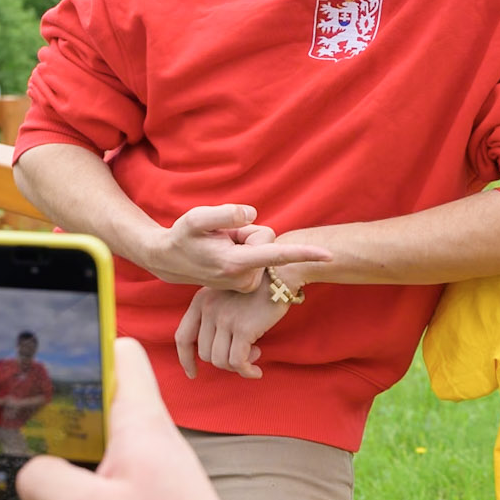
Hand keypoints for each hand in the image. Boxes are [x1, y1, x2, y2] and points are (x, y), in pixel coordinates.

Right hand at [13, 340, 291, 499]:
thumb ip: (42, 479)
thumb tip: (22, 474)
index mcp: (140, 423)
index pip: (121, 355)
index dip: (83, 347)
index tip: (38, 359)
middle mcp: (143, 445)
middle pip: (84, 415)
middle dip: (36, 424)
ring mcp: (139, 482)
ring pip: (78, 466)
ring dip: (33, 478)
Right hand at [140, 207, 331, 290]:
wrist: (169, 261)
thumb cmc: (183, 236)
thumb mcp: (197, 217)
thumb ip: (226, 214)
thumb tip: (252, 214)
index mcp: (236, 262)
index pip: (276, 255)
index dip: (304, 254)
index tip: (330, 256)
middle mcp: (244, 278)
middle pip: (267, 241)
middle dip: (249, 234)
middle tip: (222, 237)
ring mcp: (244, 284)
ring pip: (262, 250)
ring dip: (243, 244)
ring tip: (219, 247)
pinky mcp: (245, 285)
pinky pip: (257, 258)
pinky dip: (243, 252)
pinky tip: (223, 255)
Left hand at [175, 284, 290, 378]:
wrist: (281, 273)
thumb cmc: (258, 288)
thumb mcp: (226, 295)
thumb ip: (214, 317)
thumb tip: (212, 353)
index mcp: (201, 301)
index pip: (183, 337)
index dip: (186, 359)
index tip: (193, 374)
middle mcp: (208, 309)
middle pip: (205, 353)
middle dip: (224, 361)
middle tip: (244, 354)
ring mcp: (225, 318)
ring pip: (220, 361)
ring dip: (237, 366)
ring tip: (254, 354)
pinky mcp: (243, 328)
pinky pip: (237, 362)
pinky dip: (246, 372)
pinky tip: (257, 371)